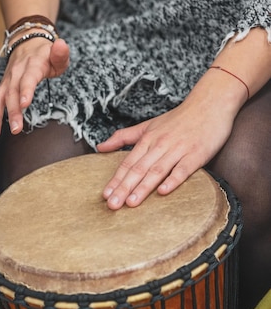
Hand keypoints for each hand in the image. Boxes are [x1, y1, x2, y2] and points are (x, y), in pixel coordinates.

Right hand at [0, 37, 68, 138]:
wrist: (26, 43)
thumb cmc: (45, 54)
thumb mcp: (57, 53)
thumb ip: (60, 53)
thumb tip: (61, 45)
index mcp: (32, 65)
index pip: (28, 79)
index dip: (26, 90)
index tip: (25, 104)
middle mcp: (16, 74)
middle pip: (12, 94)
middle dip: (13, 112)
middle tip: (16, 129)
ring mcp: (7, 82)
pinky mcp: (2, 89)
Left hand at [96, 74, 241, 209]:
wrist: (210, 104)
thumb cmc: (177, 118)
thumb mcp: (147, 126)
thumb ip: (123, 137)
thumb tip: (100, 147)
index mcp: (147, 140)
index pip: (128, 163)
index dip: (116, 180)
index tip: (105, 195)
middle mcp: (160, 145)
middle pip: (138, 169)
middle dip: (124, 188)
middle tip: (112, 205)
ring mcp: (178, 149)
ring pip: (157, 170)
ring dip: (143, 188)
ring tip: (131, 203)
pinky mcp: (197, 154)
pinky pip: (183, 169)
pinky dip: (173, 180)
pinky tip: (163, 192)